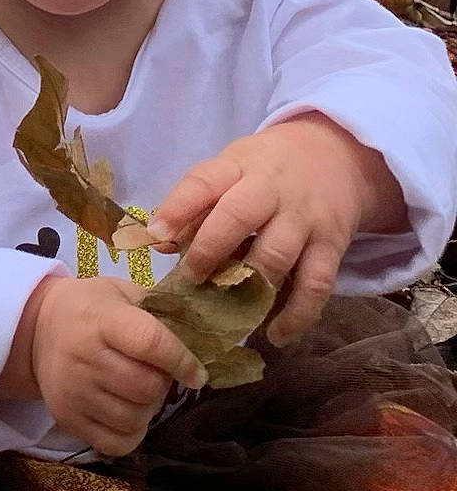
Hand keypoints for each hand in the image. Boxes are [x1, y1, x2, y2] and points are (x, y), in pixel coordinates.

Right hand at [18, 275, 205, 458]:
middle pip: (145, 387)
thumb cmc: (89, 309)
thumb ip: (159, 310)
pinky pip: (116, 443)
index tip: (197, 372)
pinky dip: (131, 432)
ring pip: (135, 418)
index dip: (182, 360)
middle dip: (162, 383)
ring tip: (138, 391)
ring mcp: (73, 392)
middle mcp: (83, 356)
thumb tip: (202, 337)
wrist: (36, 329)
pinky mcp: (67, 418)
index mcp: (100, 319)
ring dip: (148, 408)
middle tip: (157, 374)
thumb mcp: (120, 293)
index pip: (150, 343)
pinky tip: (126, 412)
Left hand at [147, 113, 406, 345]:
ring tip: (227, 314)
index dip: (177, 208)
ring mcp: (305, 218)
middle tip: (190, 279)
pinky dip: (297, 315)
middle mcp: (272, 190)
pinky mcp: (332, 246)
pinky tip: (276, 336)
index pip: (204, 182)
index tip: (156, 235)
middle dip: (209, 251)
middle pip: (239, 217)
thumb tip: (159, 243)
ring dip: (248, 288)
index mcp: (238, 167)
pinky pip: (316, 285)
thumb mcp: (230, 170)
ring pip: (276, 256)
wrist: (334, 155)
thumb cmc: (265, 169)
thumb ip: (196, 203)